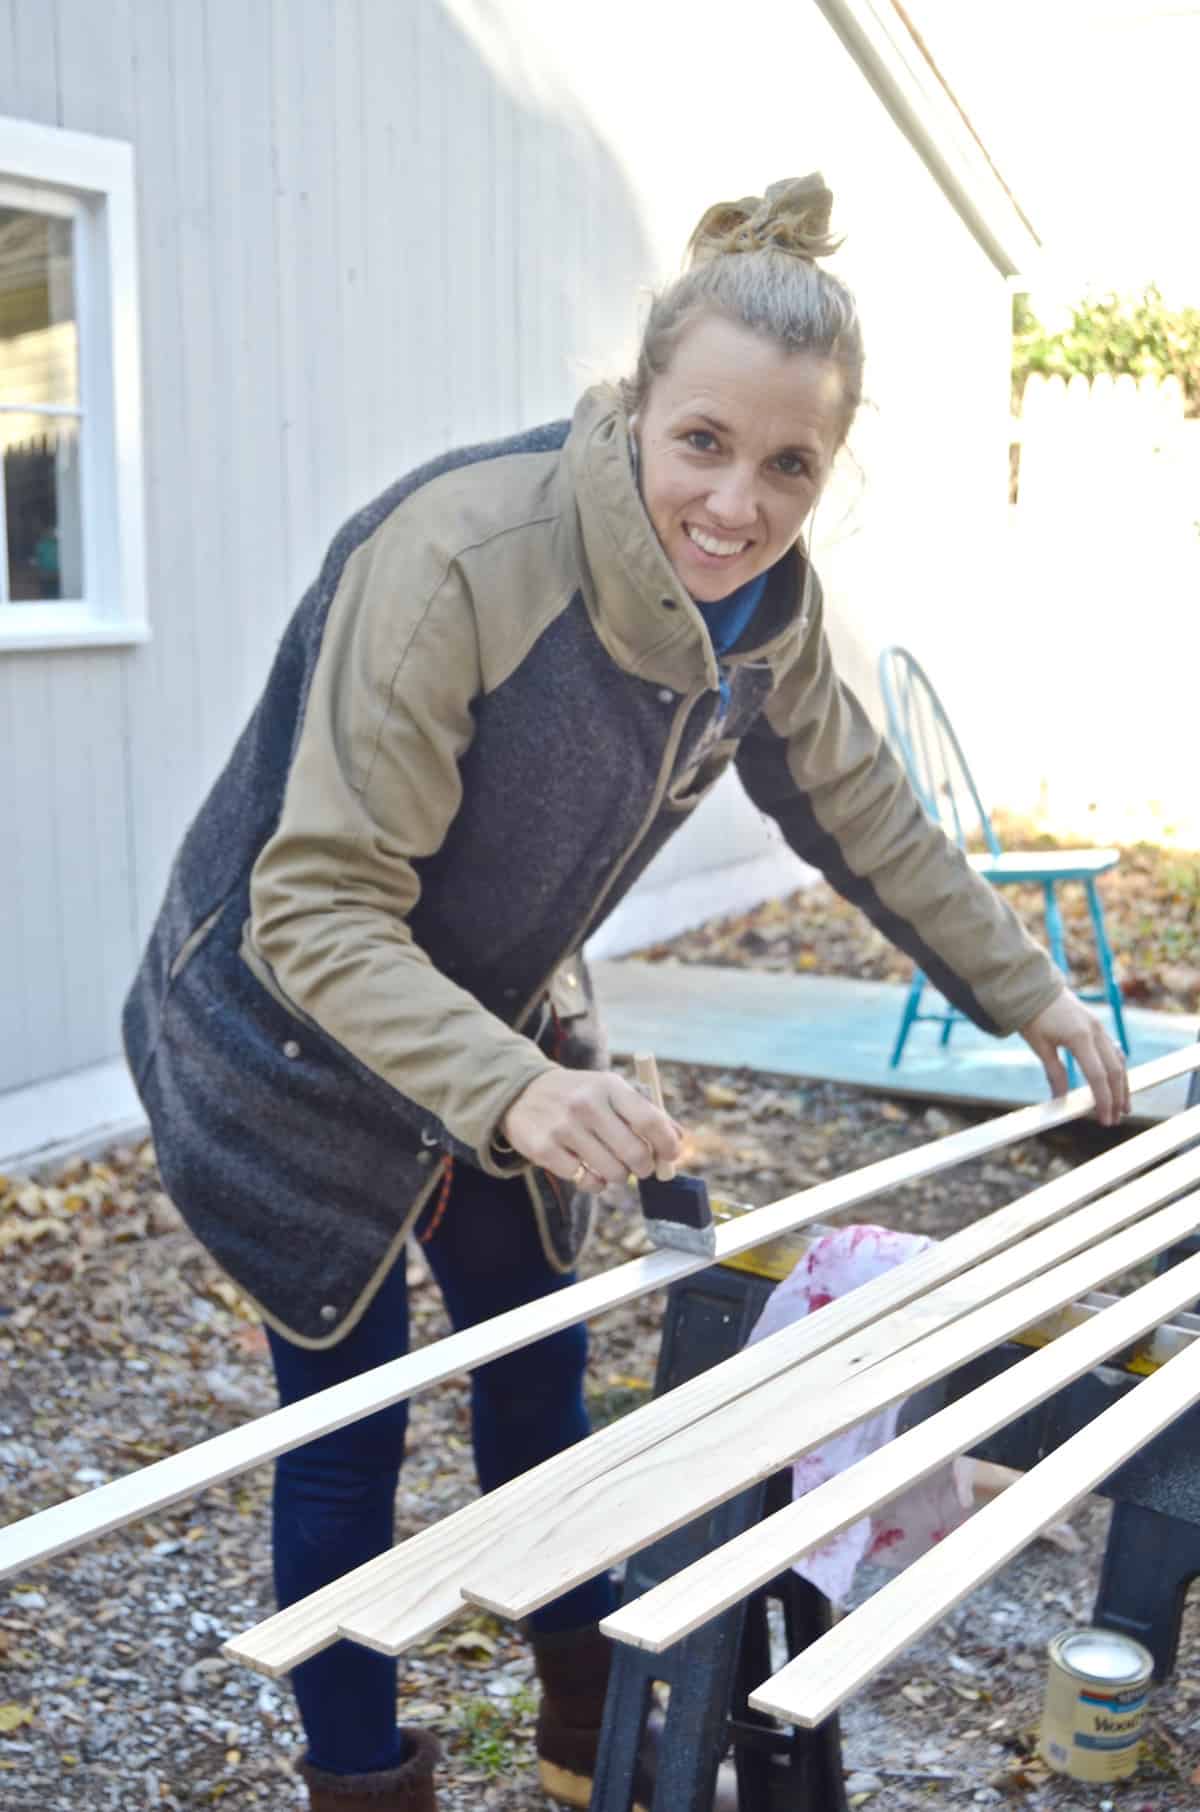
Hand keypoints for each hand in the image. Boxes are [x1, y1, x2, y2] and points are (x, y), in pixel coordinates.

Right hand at [501, 1067, 682, 1187]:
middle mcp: (586, 1105)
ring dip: (619, 1175)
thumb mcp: (610, 1089)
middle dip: (645, 1167)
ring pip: (613, 1173)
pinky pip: (586, 1182)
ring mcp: (564, 1128)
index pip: (650, 1121)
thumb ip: (645, 1112)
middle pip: (635, 1154)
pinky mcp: (545, 1150)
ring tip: (611, 1163)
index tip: (672, 1155)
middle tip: (641, 1166)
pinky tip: (587, 1167)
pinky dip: (593, 1182)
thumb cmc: (579, 1094)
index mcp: (608, 1086)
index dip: (667, 1144)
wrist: (522, 1091)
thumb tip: (678, 1140)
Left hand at [1019, 990, 1129, 1125]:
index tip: (1104, 1119)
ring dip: (1122, 1084)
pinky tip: (1117, 1080)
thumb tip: (1061, 1100)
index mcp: (1080, 1037)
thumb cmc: (1033, 1015)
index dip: (1103, 1099)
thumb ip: (1054, 1073)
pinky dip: (1117, 1068)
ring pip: (1118, 1061)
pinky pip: (1113, 1050)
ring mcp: (1098, 1027)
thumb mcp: (1040, 1046)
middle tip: (1115, 1118)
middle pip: (1115, 1070)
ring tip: (1122, 1105)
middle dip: (1117, 1097)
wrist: (1033, 986)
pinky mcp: (1096, 1025)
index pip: (1098, 1076)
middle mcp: (1096, 1032)